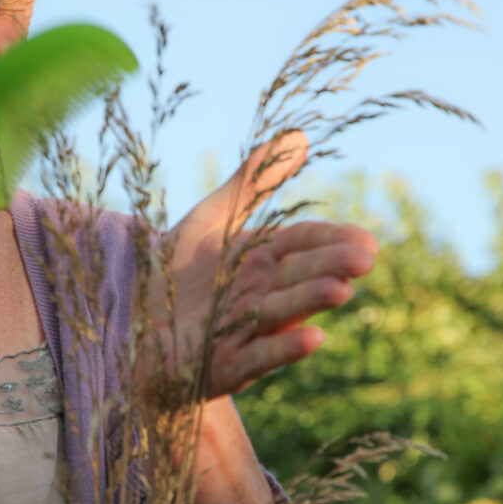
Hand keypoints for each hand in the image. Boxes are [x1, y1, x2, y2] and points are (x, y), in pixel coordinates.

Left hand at [143, 131, 377, 399]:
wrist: (134, 331)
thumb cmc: (177, 275)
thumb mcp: (210, 220)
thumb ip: (251, 183)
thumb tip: (299, 137)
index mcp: (262, 261)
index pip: (304, 244)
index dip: (333, 240)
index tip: (368, 240)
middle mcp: (261, 295)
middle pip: (299, 276)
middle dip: (331, 268)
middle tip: (364, 260)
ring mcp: (246, 332)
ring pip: (282, 313)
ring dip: (310, 302)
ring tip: (341, 291)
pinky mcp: (225, 366)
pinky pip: (258, 358)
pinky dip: (284, 349)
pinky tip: (314, 339)